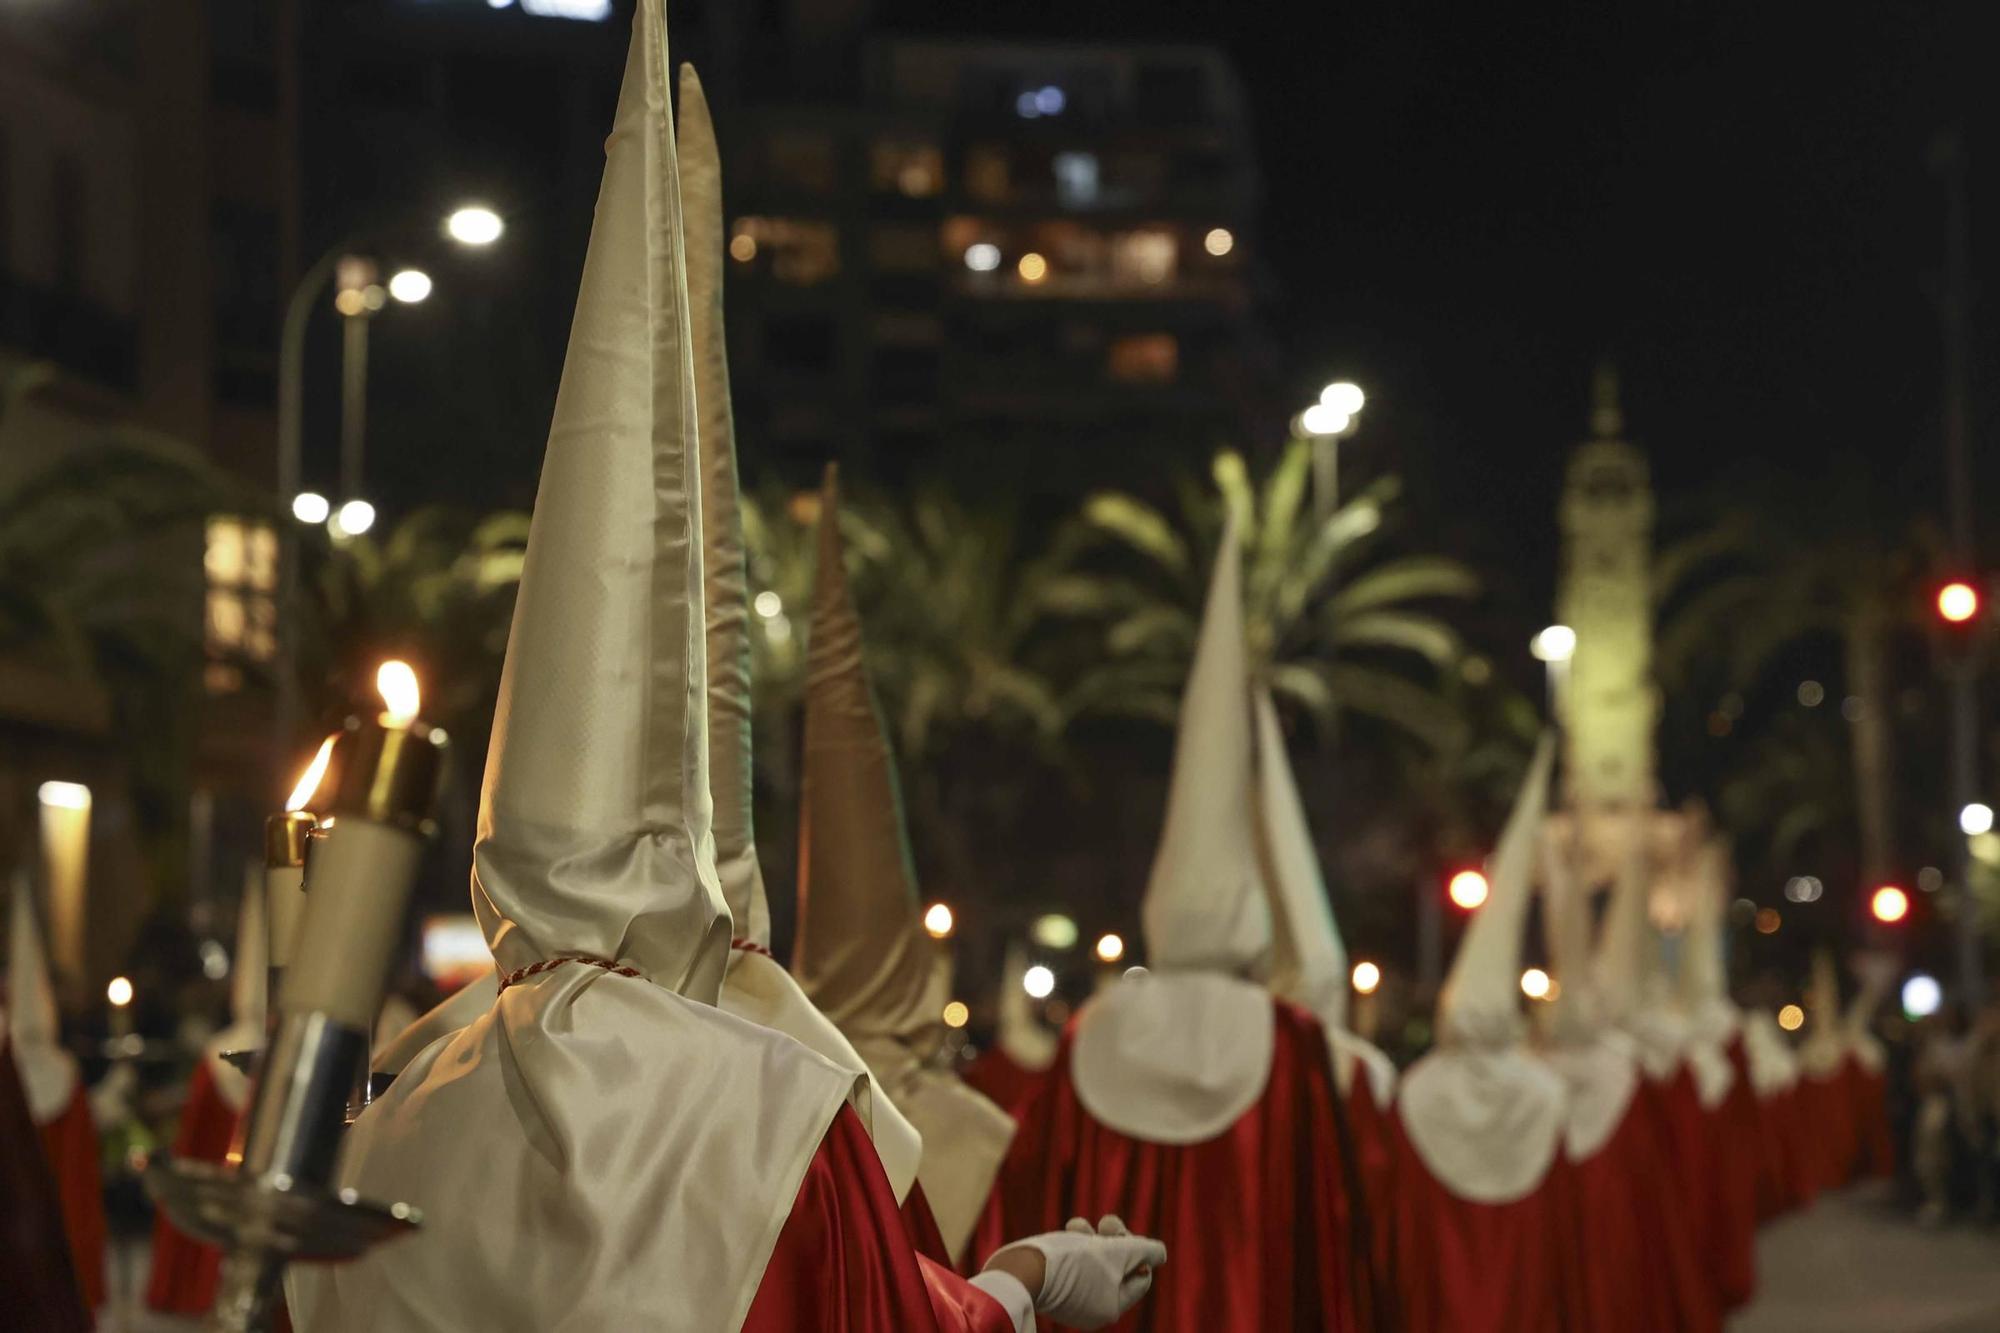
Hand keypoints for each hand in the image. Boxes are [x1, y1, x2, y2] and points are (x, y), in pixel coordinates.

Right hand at [982, 1215, 1166, 1329]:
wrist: (1018, 1271)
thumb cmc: (1071, 1263)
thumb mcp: (1116, 1253)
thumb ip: (1143, 1251)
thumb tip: (1159, 1253)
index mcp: (1111, 1307)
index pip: (1140, 1277)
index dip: (1137, 1251)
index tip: (1121, 1235)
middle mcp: (1092, 1307)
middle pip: (1117, 1267)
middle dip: (1113, 1240)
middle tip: (1106, 1222)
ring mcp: (1070, 1296)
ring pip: (1093, 1258)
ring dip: (1091, 1237)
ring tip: (1077, 1226)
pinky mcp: (1051, 1283)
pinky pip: (1071, 1261)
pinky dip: (1072, 1244)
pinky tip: (1066, 1232)